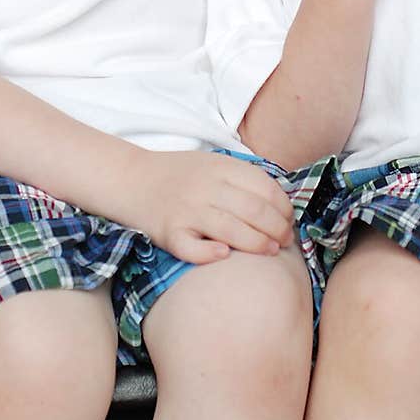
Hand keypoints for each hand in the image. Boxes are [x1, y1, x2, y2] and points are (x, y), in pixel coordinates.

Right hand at [132, 148, 295, 263]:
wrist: (130, 179)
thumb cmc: (177, 175)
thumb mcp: (211, 163)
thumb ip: (241, 177)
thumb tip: (279, 202)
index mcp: (220, 167)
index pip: (264, 187)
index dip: (283, 207)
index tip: (289, 220)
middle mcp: (205, 187)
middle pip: (254, 210)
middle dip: (278, 228)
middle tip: (286, 240)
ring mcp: (187, 210)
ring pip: (232, 230)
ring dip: (258, 244)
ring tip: (271, 251)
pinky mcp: (169, 233)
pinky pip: (193, 248)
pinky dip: (210, 254)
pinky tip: (225, 256)